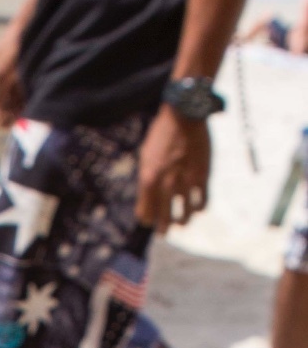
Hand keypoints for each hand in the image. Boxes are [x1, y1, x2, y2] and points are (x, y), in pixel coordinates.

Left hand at [136, 107, 209, 232]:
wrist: (184, 114)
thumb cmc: (161, 134)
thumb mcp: (145, 156)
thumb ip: (146, 179)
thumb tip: (147, 198)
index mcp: (148, 180)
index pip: (144, 214)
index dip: (147, 219)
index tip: (149, 219)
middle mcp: (166, 185)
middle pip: (163, 221)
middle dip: (163, 229)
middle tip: (164, 232)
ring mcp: (185, 182)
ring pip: (185, 217)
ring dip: (183, 222)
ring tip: (182, 222)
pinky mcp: (203, 177)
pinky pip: (203, 203)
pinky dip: (200, 208)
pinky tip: (198, 207)